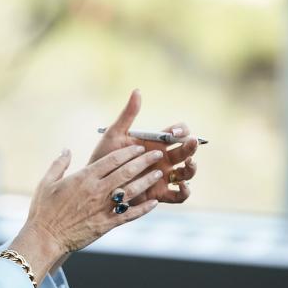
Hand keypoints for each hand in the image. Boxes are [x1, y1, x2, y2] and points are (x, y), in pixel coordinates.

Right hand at [10, 144, 166, 283]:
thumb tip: (66, 150)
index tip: (139, 146)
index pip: (112, 160)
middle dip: (144, 161)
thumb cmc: (44, 210)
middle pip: (126, 172)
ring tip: (159, 173)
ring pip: (131, 191)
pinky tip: (154, 203)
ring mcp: (103, 208)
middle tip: (157, 154)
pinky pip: (129, 215)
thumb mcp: (47, 182)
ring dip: (147, 181)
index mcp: (84, 177)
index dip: (128, 152)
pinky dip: (143, 209)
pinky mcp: (106, 224)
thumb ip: (59, 164)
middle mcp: (97, 191)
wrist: (45, 237)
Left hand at [88, 89, 198, 204]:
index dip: (181, 130)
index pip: (178, 132)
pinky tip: (182, 185)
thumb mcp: (114, 134)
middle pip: (186, 151)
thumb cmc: (104, 156)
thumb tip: (137, 91)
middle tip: (191, 142)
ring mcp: (163, 177)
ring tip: (189, 163)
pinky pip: (179, 196)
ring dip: (192, 168)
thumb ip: (127, 115)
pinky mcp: (160, 194)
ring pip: (186, 173)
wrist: (96, 181)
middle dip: (191, 146)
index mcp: (156, 143)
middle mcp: (163, 159)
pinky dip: (185, 192)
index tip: (174, 131)